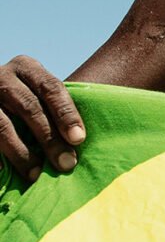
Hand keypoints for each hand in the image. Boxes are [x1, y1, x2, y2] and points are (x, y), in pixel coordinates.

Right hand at [0, 55, 84, 181]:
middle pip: (29, 107)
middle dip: (49, 138)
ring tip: (36, 174)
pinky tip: (5, 171)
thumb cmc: (24, 98)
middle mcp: (3, 77)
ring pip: (2, 126)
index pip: (51, 87)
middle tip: (66, 163)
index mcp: (27, 67)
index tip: (79, 139)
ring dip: (21, 153)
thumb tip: (80, 141)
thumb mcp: (37, 92)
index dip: (66, 114)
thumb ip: (54, 108)